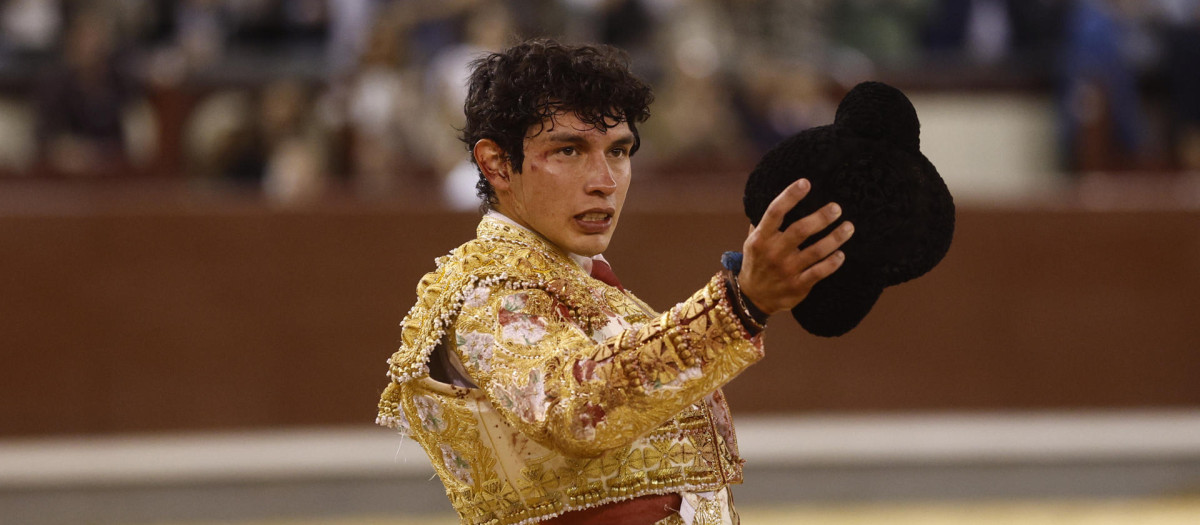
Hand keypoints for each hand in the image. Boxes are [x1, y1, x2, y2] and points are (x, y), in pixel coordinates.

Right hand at [738, 179, 853, 314]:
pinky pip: (819, 273)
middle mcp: (773, 253)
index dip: (790, 196)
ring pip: (815, 252)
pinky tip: (842, 254)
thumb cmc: (757, 262)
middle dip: (821, 217)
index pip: (775, 212)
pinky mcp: (798, 285)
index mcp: (761, 238)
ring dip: (834, 238)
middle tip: (837, 207)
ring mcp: (786, 270)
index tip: (805, 183)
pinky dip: (832, 263)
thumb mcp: (752, 241)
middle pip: (800, 231)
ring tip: (849, 227)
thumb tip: (780, 196)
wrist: (753, 297)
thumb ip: (764, 222)